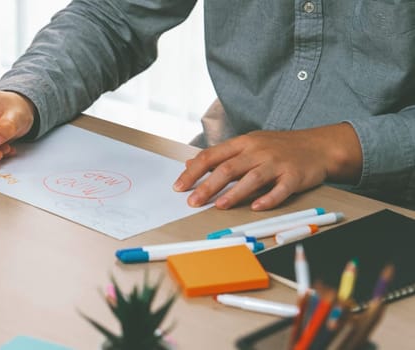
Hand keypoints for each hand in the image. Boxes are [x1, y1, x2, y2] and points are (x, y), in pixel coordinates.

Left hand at [173, 123, 362, 209]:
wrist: (319, 145)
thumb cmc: (278, 147)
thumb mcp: (247, 145)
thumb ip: (220, 156)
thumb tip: (190, 164)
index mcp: (243, 143)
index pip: (211, 156)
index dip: (193, 172)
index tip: (179, 186)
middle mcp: (258, 151)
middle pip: (228, 168)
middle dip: (207, 186)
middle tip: (193, 202)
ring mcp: (277, 162)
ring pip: (252, 178)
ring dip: (234, 193)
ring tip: (219, 205)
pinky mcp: (295, 175)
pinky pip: (280, 189)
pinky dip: (268, 199)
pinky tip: (256, 207)